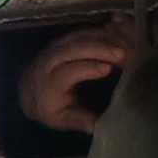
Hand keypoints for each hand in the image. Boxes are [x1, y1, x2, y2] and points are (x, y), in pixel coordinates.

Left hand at [22, 18, 145, 135]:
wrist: (30, 89)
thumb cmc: (50, 107)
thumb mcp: (61, 119)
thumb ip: (79, 120)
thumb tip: (97, 125)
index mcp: (49, 83)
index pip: (67, 72)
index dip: (87, 68)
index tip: (107, 68)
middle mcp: (50, 60)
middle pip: (74, 48)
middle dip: (100, 49)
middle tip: (124, 53)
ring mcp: (58, 45)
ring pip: (81, 36)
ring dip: (105, 38)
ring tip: (128, 44)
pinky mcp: (66, 38)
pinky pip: (85, 31)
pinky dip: (104, 33)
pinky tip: (121, 36)